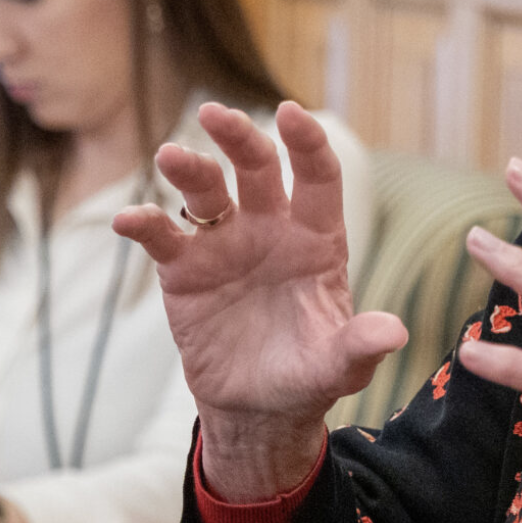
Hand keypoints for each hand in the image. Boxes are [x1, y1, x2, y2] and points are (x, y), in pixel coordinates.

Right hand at [113, 102, 405, 498]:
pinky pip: (162, 237)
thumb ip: (360, 346)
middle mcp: (271, 228)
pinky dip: (143, 223)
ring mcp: (225, 244)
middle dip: (239, 136)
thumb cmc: (308, 377)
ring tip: (169, 155)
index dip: (307, 143)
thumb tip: (394, 334)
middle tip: (214, 113)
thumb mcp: (339, 367)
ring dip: (189, 169)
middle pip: (256, 167)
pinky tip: (127, 220)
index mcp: (317, 239)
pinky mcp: (184, 270)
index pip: (317, 177)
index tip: (291, 113)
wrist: (258, 409)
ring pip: (207, 191)